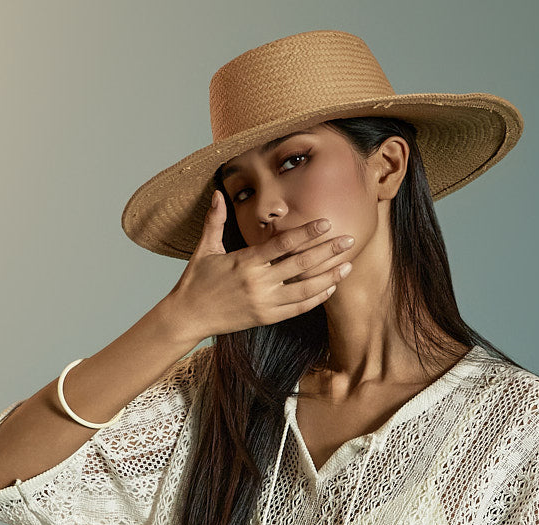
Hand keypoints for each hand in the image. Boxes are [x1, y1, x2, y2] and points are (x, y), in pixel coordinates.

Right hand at [162, 191, 355, 339]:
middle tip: (349, 239)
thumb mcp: (204, 249)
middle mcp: (258, 282)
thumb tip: (218, 193)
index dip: (306, 233)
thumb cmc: (196, 281)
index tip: (326, 223)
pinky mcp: (266, 318)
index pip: (283, 244)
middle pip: (300, 265)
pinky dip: (316, 298)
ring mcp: (264, 302)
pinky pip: (297, 308)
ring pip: (304, 289)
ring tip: (348, 265)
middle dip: (327, 252)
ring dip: (329, 277)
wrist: (188, 316)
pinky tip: (330, 287)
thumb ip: (214, 221)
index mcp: (245, 262)